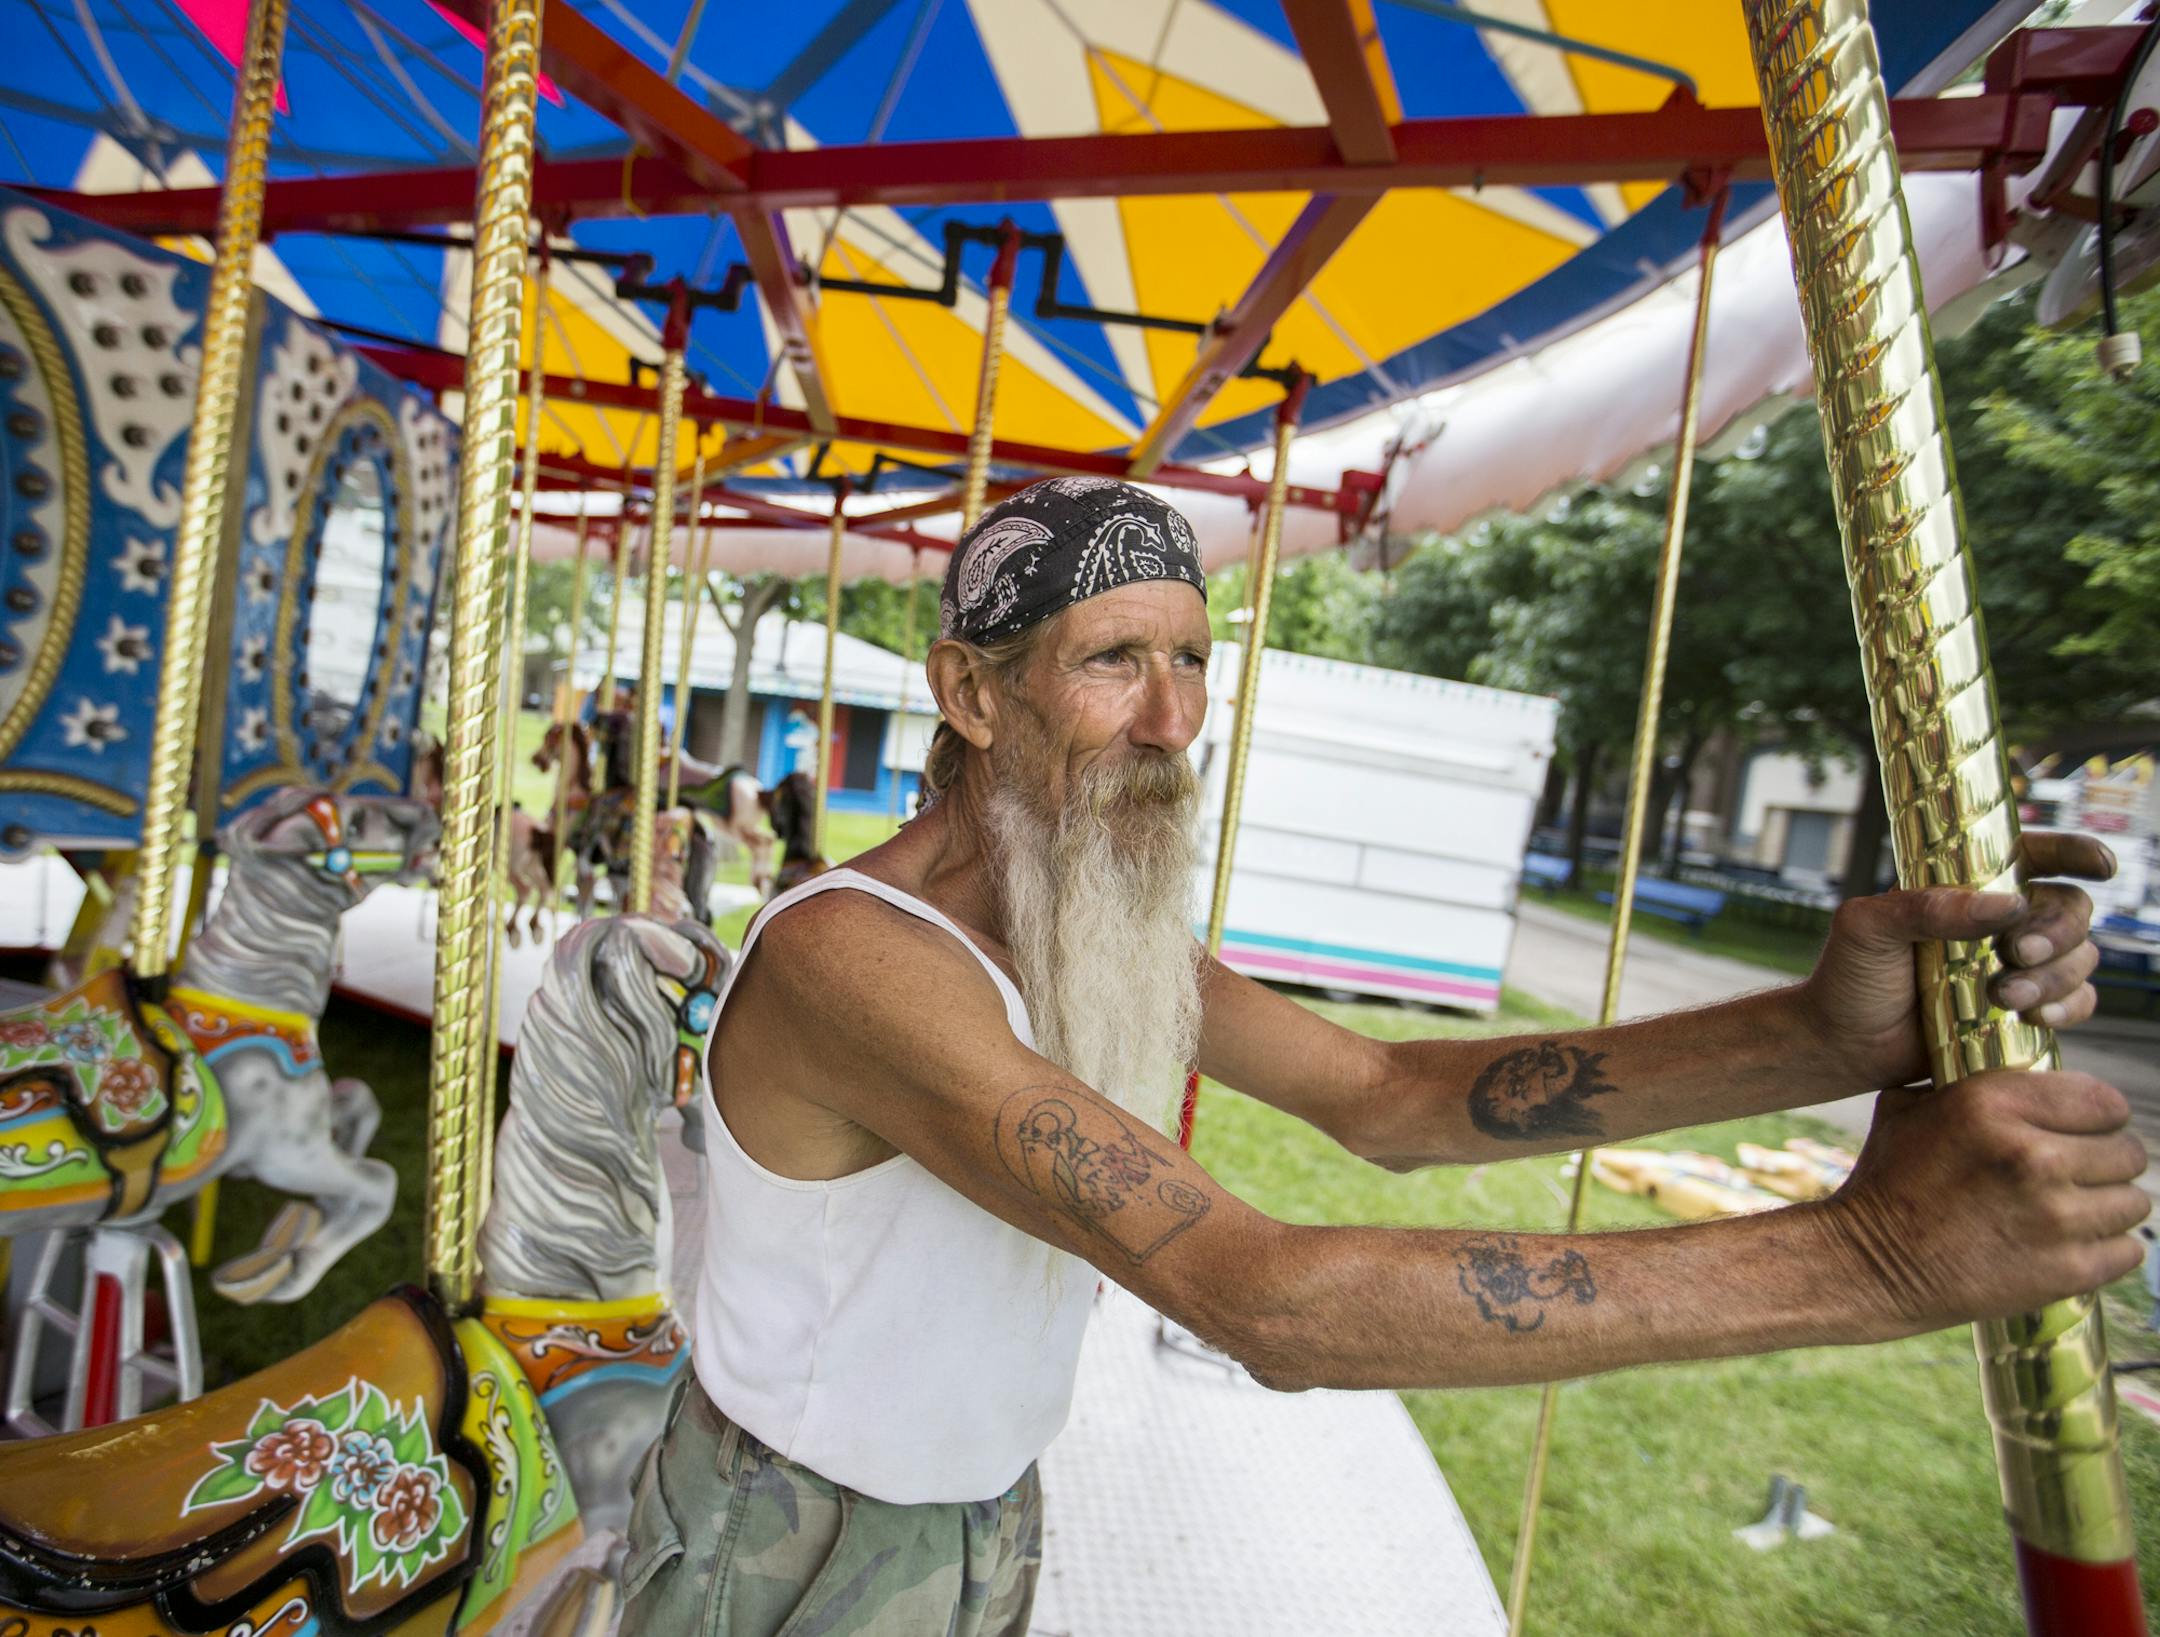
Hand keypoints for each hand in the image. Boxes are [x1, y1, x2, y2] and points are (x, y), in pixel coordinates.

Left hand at [1797, 832, 2113, 1089]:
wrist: (1842, 1044)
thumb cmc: (1849, 976)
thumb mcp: (1868, 927)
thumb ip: (1926, 907)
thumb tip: (2006, 904)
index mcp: (1968, 885)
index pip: (2034, 856)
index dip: (2075, 853)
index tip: (2099, 866)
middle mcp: (2002, 921)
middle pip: (2070, 908)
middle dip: (2056, 930)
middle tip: (2016, 952)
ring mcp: (2017, 966)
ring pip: (2079, 957)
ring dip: (2055, 975)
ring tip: (2005, 996)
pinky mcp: (2024, 1010)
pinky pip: (2076, 1002)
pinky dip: (2067, 1008)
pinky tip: (2034, 1017)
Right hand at [1817, 1068, 2148, 1338]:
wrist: (1869, 1264)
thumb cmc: (1890, 1182)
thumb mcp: (1911, 1107)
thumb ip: (1972, 1084)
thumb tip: (2018, 1071)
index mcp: (1994, 1106)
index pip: (2105, 1101)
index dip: (2100, 1115)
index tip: (2086, 1129)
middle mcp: (2032, 1155)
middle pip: (2128, 1152)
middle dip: (2107, 1161)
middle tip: (2078, 1174)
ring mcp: (2054, 1216)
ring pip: (2134, 1201)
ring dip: (2109, 1205)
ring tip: (2075, 1210)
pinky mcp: (2067, 1269)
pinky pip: (2129, 1250)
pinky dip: (2108, 1248)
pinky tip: (2073, 1243)